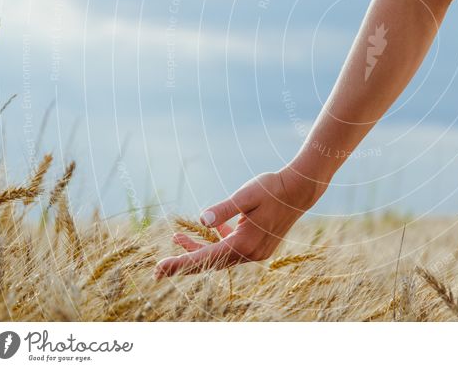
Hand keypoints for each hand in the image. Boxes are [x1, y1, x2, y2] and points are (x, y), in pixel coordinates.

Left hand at [154, 167, 323, 278]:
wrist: (300, 190)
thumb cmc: (272, 188)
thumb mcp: (245, 195)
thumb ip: (223, 209)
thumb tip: (201, 219)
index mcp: (244, 244)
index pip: (204, 258)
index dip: (179, 263)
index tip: (157, 270)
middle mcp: (250, 254)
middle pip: (210, 263)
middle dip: (184, 262)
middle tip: (158, 270)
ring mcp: (256, 252)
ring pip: (220, 256)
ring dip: (199, 249)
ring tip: (176, 238)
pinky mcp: (260, 246)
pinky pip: (232, 249)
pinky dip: (218, 242)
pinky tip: (208, 229)